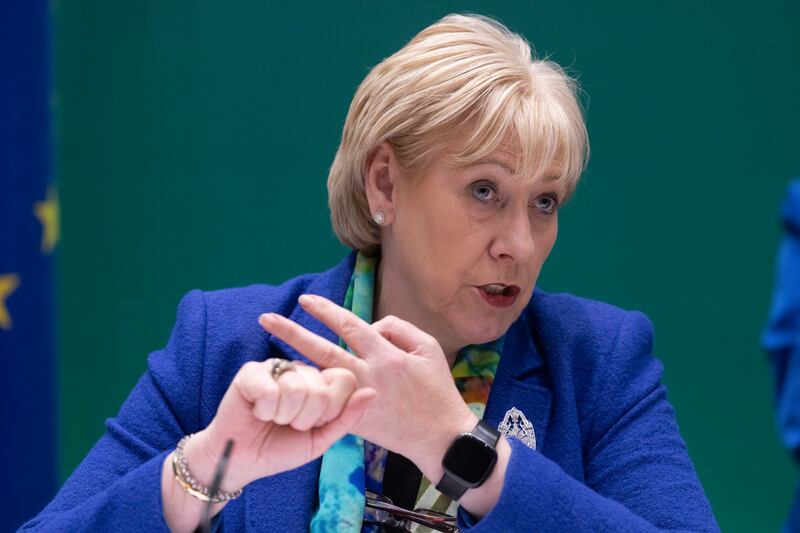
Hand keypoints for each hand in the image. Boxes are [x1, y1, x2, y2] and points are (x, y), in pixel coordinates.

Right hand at [186, 359, 376, 492]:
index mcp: (321, 382)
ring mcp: (276, 367)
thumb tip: (373, 392)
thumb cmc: (281, 449)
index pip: (345, 379)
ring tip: (273, 418)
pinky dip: (264, 410)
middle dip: (306, 418)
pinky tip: (257, 411)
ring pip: (297, 388)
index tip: (315, 423)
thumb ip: (347, 417)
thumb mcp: (321, 439)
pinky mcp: (251, 372)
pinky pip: (270, 388)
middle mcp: (301, 369)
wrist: (243, 462)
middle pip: (322, 388)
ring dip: (284, 416)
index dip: (332, 409)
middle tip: (289, 423)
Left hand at [257, 294, 477, 480]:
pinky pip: (328, 404)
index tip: (305, 299)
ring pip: (319, 378)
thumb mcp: (428, 348)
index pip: (349, 325)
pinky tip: (292, 386)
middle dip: (292, 332)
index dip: (325, 310)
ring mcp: (358, 401)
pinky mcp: (354, 422)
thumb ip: (398, 329)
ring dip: (293, 364)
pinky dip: (310, 394)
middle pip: (322, 349)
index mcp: (386, 355)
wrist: (439, 437)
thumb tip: (370, 326)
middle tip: (266, 318)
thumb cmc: (437, 390)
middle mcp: (368, 376)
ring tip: (269, 356)